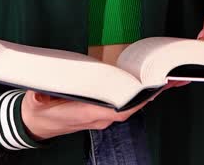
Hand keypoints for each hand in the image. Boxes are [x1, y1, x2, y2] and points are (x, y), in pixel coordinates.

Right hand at [20, 81, 188, 141]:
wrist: (35, 124)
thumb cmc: (38, 112)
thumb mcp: (34, 103)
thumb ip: (38, 98)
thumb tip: (39, 92)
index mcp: (86, 114)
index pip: (116, 111)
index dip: (134, 102)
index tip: (148, 91)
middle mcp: (98, 117)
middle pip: (130, 108)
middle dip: (149, 95)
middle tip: (169, 79)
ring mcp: (100, 115)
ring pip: (129, 106)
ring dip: (147, 94)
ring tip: (166, 79)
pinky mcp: (100, 111)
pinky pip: (123, 104)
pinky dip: (137, 95)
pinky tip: (148, 85)